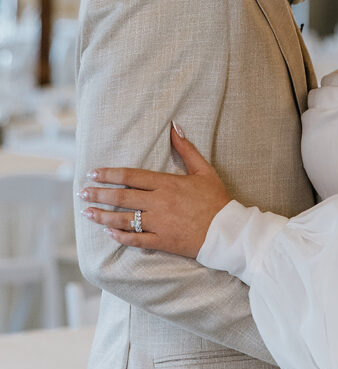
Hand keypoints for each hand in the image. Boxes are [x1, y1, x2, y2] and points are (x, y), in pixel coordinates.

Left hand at [78, 123, 229, 257]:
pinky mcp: (162, 241)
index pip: (131, 176)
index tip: (93, 173)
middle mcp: (158, 203)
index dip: (109, 174)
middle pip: (122, 197)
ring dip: (103, 216)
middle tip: (82, 192)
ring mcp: (158, 223)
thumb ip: (187, 149)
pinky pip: (135, 240)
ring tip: (87, 213)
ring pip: (123, 219)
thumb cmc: (216, 199)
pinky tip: (109, 234)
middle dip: (99, 194)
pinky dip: (120, 237)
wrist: (226, 230)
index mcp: (166, 183)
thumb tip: (175, 127)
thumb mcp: (204, 170)